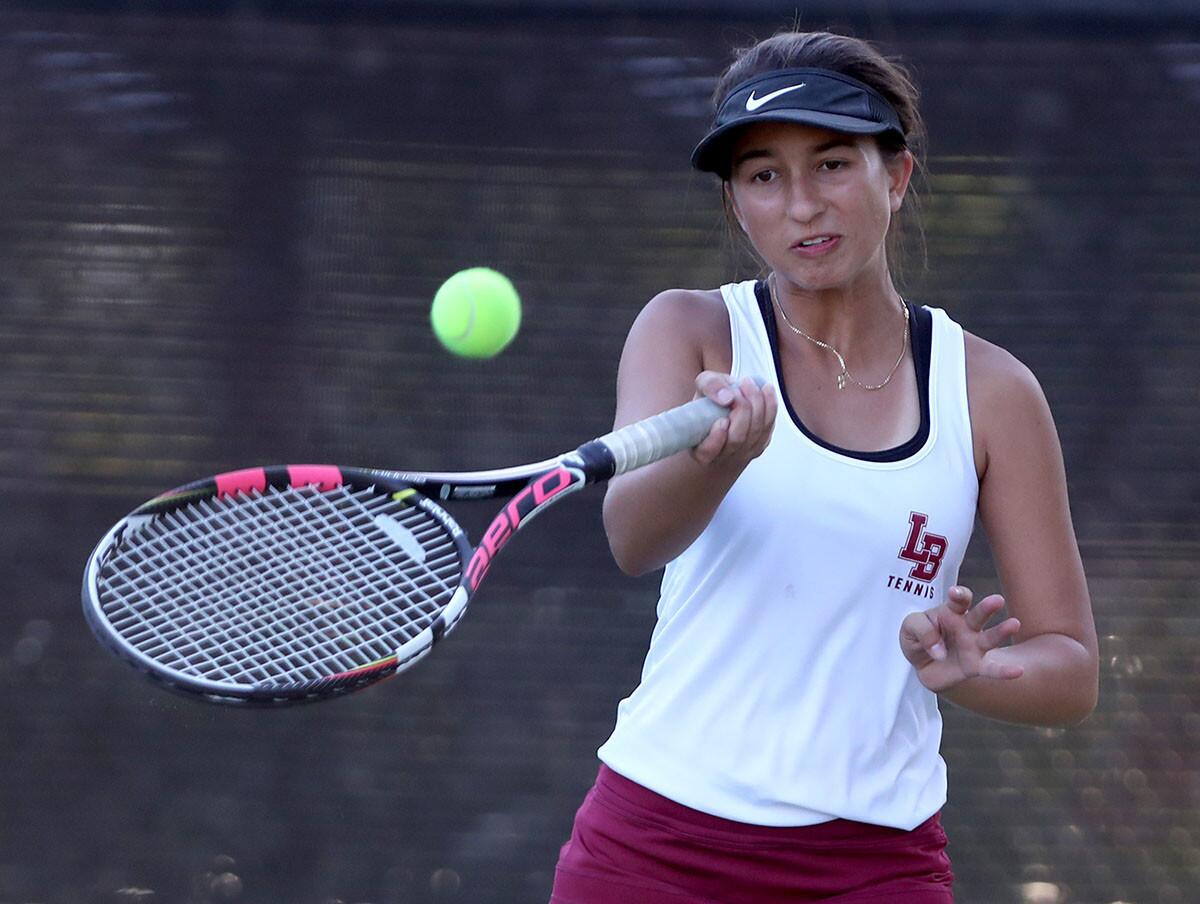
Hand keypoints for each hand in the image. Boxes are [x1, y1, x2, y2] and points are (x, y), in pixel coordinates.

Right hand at [690, 372, 776, 467]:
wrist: (724, 409)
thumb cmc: (710, 402)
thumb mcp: (702, 388)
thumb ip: (710, 386)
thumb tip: (727, 397)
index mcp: (700, 449)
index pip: (707, 451)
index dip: (717, 438)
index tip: (722, 421)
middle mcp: (721, 456)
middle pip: (736, 439)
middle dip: (742, 410)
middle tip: (739, 388)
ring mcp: (742, 453)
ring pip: (755, 434)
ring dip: (756, 404)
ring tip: (749, 384)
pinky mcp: (759, 445)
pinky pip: (769, 428)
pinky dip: (770, 406)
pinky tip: (766, 389)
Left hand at [899, 585, 1023, 692]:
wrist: (925, 663)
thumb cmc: (920, 636)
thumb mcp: (910, 627)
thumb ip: (922, 631)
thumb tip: (938, 650)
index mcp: (951, 611)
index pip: (958, 600)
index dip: (958, 595)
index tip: (954, 594)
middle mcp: (967, 626)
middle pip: (979, 614)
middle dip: (987, 607)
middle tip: (997, 600)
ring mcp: (974, 646)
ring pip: (990, 638)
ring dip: (1001, 631)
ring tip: (1014, 624)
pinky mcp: (976, 666)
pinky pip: (991, 669)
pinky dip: (1005, 671)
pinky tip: (1018, 671)